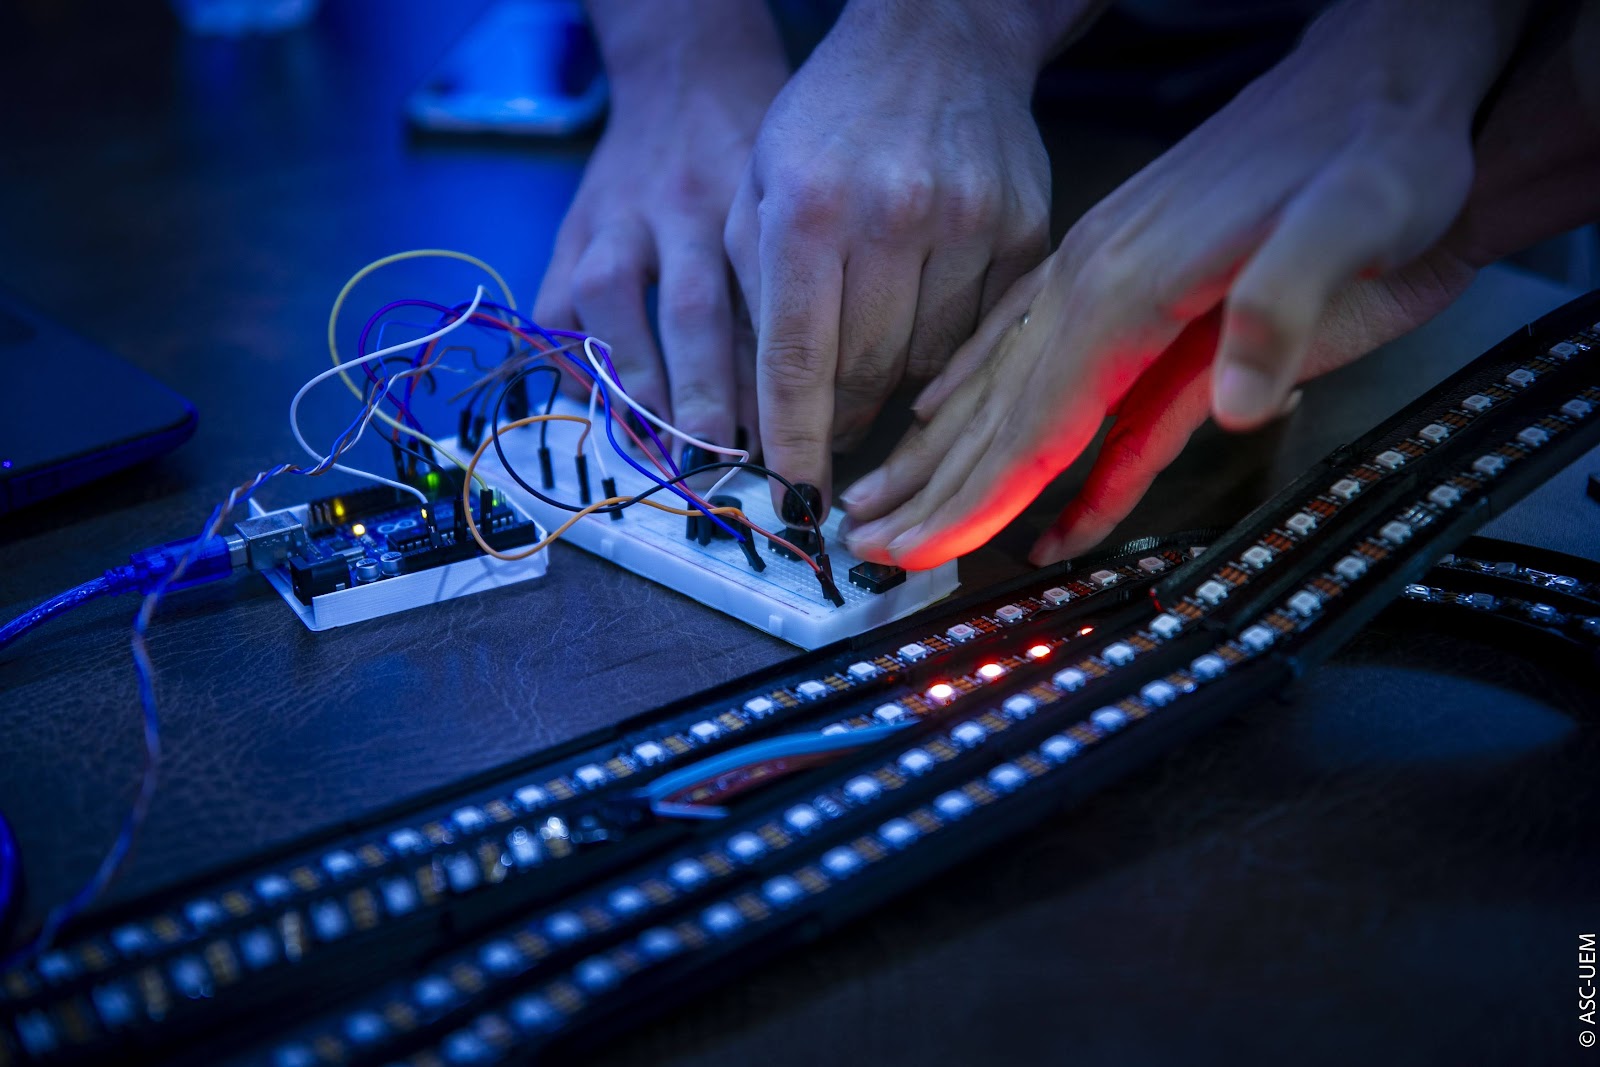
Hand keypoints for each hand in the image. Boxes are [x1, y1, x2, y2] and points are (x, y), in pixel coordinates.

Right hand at [534, 2, 786, 447]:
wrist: (686, 76)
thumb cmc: (757, 161)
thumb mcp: (794, 208)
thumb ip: (797, 290)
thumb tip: (812, 406)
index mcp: (753, 207)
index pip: (768, 309)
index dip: (774, 386)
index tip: (788, 447)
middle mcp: (685, 209)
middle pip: (694, 309)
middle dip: (706, 395)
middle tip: (722, 458)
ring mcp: (618, 218)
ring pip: (615, 302)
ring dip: (635, 381)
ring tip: (656, 443)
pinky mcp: (573, 231)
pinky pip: (557, 304)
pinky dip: (572, 359)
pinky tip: (598, 404)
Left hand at [724, 1, 1052, 514]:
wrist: (941, 38)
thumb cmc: (830, 121)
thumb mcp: (759, 187)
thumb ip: (750, 296)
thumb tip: (750, 414)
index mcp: (809, 207)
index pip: (797, 361)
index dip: (792, 444)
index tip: (790, 499)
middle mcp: (893, 216)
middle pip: (864, 375)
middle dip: (839, 422)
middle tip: (827, 437)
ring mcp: (971, 224)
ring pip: (926, 367)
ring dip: (893, 388)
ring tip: (874, 362)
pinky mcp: (1026, 232)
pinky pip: (983, 337)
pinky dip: (948, 355)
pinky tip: (924, 328)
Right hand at [840, 0, 1522, 569]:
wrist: (1385, 71)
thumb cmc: (1379, 147)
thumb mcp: (1359, 215)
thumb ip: (1283, 306)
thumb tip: (1233, 407)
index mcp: (1132, 287)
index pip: (1035, 421)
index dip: (974, 496)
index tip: (913, 551)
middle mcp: (1095, 284)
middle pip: (995, 411)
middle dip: (928, 487)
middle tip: (862, 546)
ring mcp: (1101, 276)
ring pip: (998, 382)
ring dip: (936, 448)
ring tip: (877, 498)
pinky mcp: (1121, 271)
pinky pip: (1030, 348)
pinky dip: (978, 392)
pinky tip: (946, 416)